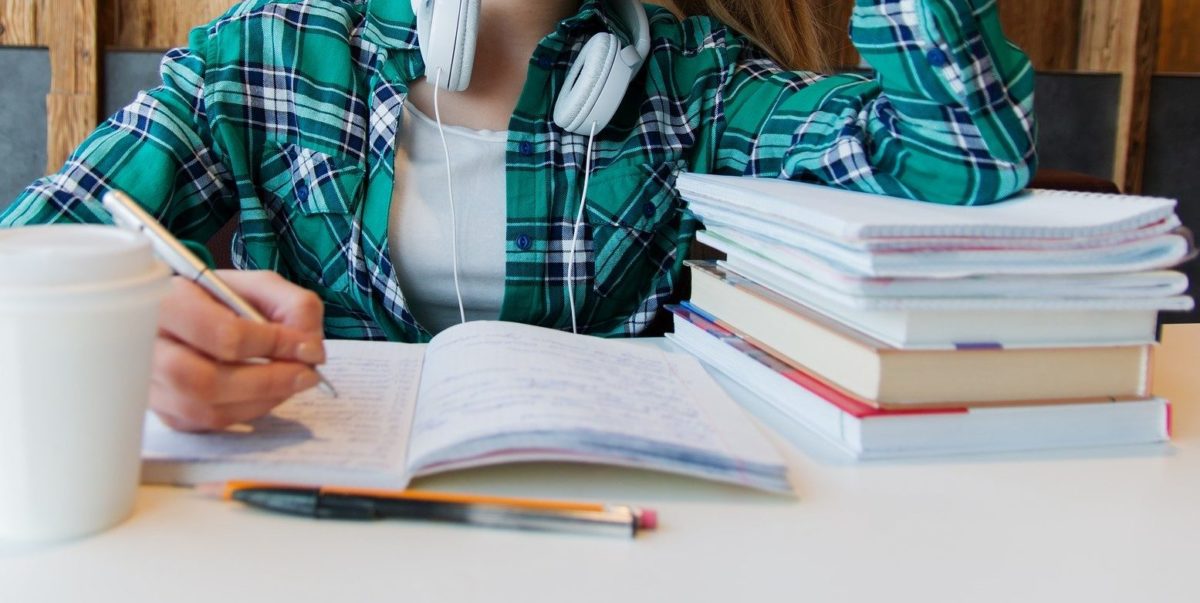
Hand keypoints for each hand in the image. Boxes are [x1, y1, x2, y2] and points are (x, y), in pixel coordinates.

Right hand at [151, 270, 326, 431]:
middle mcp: (145, 347)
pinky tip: (263, 393)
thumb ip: (292, 305)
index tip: (309, 348)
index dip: (274, 345)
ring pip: (205, 410)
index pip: (222, 334)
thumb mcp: (258, 286)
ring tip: (290, 382)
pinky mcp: (162, 411)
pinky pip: (206, 424)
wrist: (181, 315)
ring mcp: (149, 384)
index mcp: (164, 302)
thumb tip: (310, 347)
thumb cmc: (220, 299)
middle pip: (205, 381)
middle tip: (307, 375)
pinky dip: (245, 412)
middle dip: (268, 382)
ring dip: (261, 401)